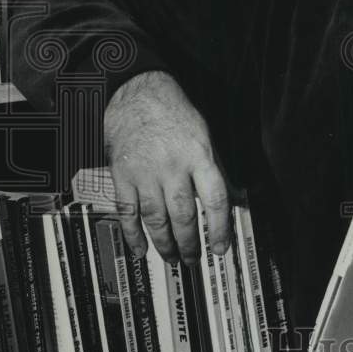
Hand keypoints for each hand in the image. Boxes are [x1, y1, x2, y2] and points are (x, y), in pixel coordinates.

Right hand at [103, 70, 229, 265]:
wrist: (137, 92)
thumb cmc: (173, 112)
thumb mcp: (203, 135)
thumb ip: (213, 168)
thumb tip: (230, 199)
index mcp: (199, 154)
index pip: (215, 199)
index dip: (219, 228)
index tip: (220, 248)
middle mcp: (173, 165)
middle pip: (184, 214)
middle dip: (190, 243)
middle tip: (194, 259)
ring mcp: (146, 171)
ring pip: (157, 218)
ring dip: (165, 244)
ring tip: (172, 258)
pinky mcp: (122, 174)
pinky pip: (127, 211)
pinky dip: (133, 234)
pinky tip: (140, 249)